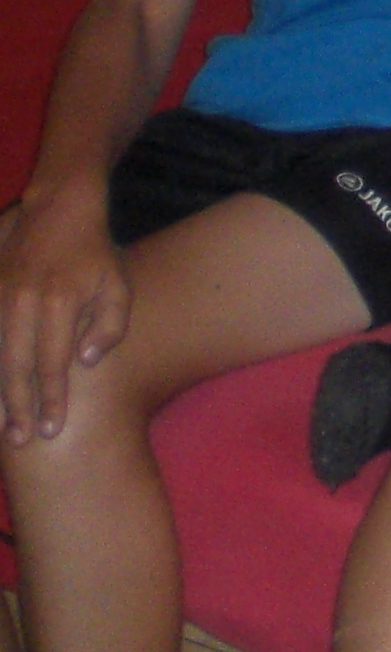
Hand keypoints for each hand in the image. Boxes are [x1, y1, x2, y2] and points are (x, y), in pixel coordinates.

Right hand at [0, 189, 129, 444]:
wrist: (58, 210)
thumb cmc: (94, 254)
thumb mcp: (118, 284)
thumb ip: (108, 325)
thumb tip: (85, 362)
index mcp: (59, 304)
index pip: (52, 364)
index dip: (51, 400)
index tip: (52, 430)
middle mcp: (23, 304)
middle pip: (15, 368)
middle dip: (18, 409)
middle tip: (21, 441)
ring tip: (1, 427)